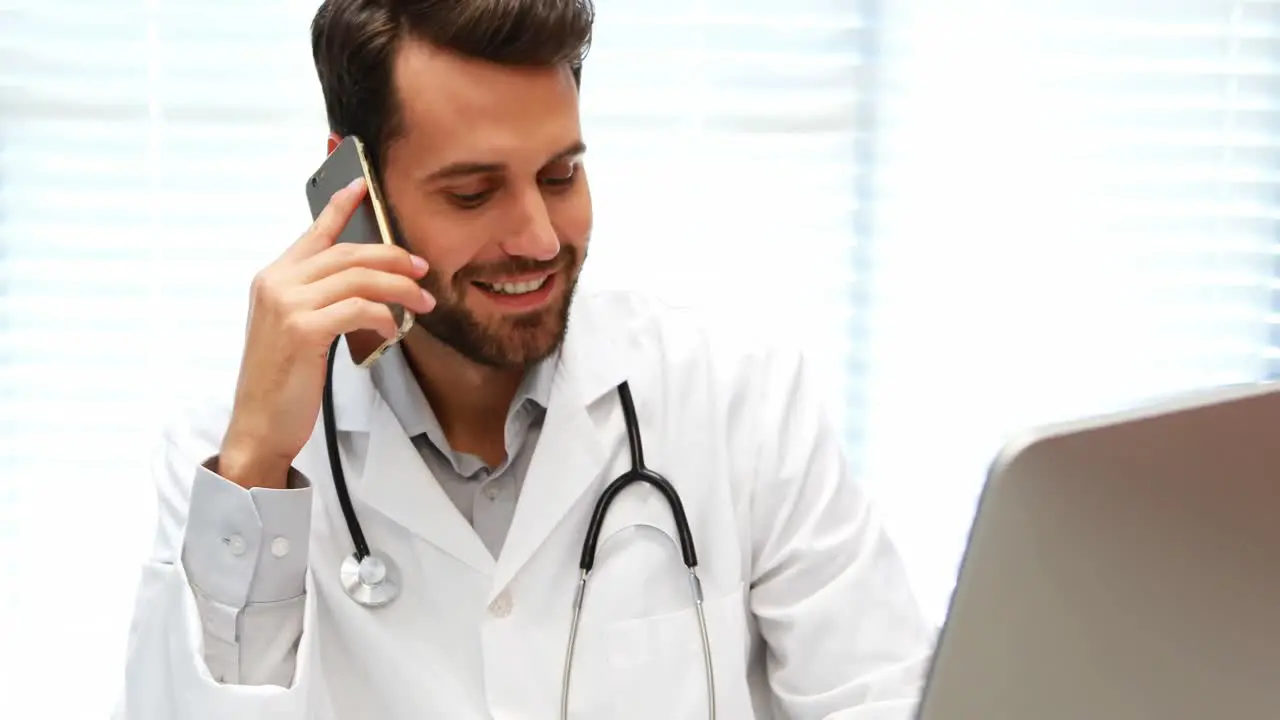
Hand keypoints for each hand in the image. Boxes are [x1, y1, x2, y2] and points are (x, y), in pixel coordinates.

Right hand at [218, 178, 434, 488]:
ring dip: (399, 289)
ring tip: (422, 302)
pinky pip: (358, 308)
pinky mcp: (303, 329)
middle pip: (348, 253)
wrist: (260, 425)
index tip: (363, 185)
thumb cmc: (282, 382)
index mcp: (273, 277)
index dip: (340, 205)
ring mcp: (286, 304)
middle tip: (422, 271)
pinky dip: (384, 315)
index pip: (314, 232)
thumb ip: (317, 299)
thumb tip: (362, 285)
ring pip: (358, 278)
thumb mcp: (296, 330)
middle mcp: (276, 282)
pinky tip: (396, 327)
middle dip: (392, 258)